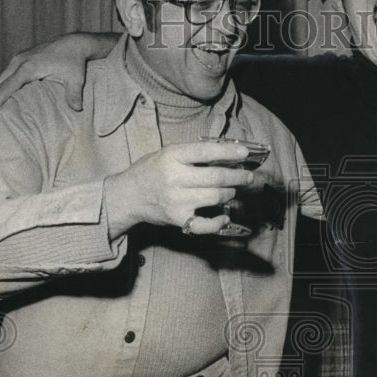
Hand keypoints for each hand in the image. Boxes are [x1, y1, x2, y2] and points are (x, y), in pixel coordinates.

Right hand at [0, 33, 116, 115]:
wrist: (73, 43)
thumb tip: (77, 109)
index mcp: (28, 67)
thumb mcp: (75, 78)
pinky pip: (6, 76)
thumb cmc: (74, 62)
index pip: (8, 86)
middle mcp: (19, 61)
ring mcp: (18, 59)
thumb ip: (74, 94)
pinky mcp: (20, 60)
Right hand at [104, 140, 255, 237]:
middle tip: (248, 176)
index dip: (229, 152)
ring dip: (229, 193)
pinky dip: (218, 222)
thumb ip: (191, 153)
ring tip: (231, 190)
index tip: (245, 152)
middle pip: (216, 177)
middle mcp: (175, 178)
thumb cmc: (150, 172)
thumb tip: (225, 154)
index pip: (206, 152)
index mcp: (172, 157)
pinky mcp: (178, 219)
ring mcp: (177, 201)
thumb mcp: (166, 153)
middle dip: (237, 176)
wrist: (128, 196)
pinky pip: (205, 224)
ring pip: (216, 197)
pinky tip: (224, 217)